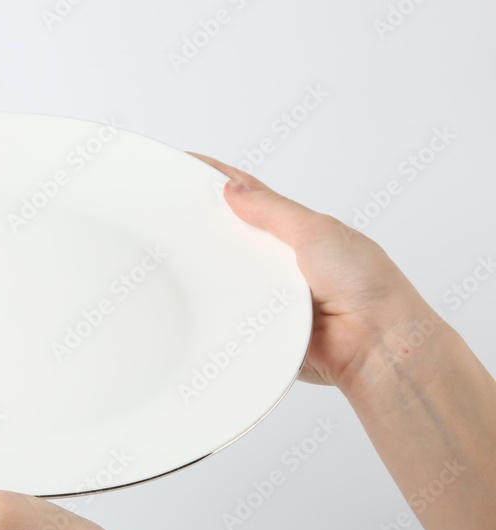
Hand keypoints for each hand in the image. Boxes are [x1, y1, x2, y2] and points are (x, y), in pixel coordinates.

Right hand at [188, 153, 433, 391]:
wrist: (375, 343)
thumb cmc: (366, 285)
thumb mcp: (317, 231)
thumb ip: (273, 210)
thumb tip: (232, 189)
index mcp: (297, 230)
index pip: (250, 197)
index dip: (220, 180)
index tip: (189, 166)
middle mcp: (280, 260)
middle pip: (232, 236)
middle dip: (206, 226)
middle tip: (173, 212)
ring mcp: (269, 294)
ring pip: (226, 276)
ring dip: (211, 270)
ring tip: (182, 255)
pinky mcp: (261, 327)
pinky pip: (229, 313)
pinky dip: (218, 307)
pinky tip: (201, 299)